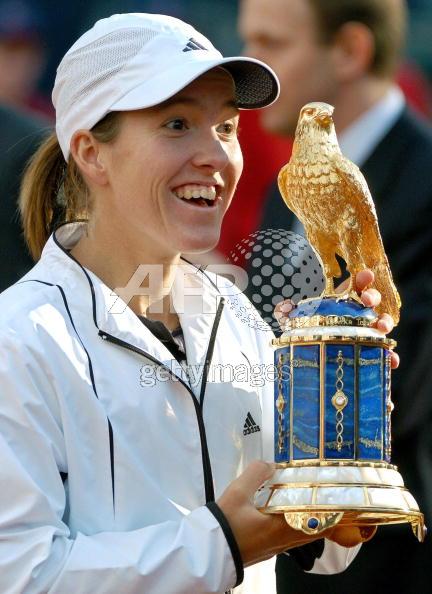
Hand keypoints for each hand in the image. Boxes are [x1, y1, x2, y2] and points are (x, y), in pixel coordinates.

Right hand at [217, 461, 371, 566]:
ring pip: (307, 532)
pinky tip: (293, 509)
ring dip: (315, 517)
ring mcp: (280, 546)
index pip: (320, 522)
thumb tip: (269, 464)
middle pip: (318, 528)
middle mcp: (286, 540)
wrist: (209, 550)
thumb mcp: (238, 492)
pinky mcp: (272, 547)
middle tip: (335, 494)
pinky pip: (295, 534)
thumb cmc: (224, 525)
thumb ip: (255, 474)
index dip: (337, 512)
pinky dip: (301, 522)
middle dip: (329, 512)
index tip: (347, 499)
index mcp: (283, 527)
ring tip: (318, 498)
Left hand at [274, 270, 398, 369]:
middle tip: (368, 301)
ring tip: (381, 328)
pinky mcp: (372, 350)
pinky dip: (390, 355)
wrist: (318, 354)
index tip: (365, 275)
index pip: (356, 285)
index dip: (363, 278)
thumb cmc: (311, 331)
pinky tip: (391, 359)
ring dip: (385, 323)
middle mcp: (360, 313)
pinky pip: (384, 352)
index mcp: (345, 301)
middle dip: (373, 297)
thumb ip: (290, 313)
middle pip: (373, 301)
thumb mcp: (298, 322)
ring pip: (382, 323)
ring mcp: (368, 331)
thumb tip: (282, 308)